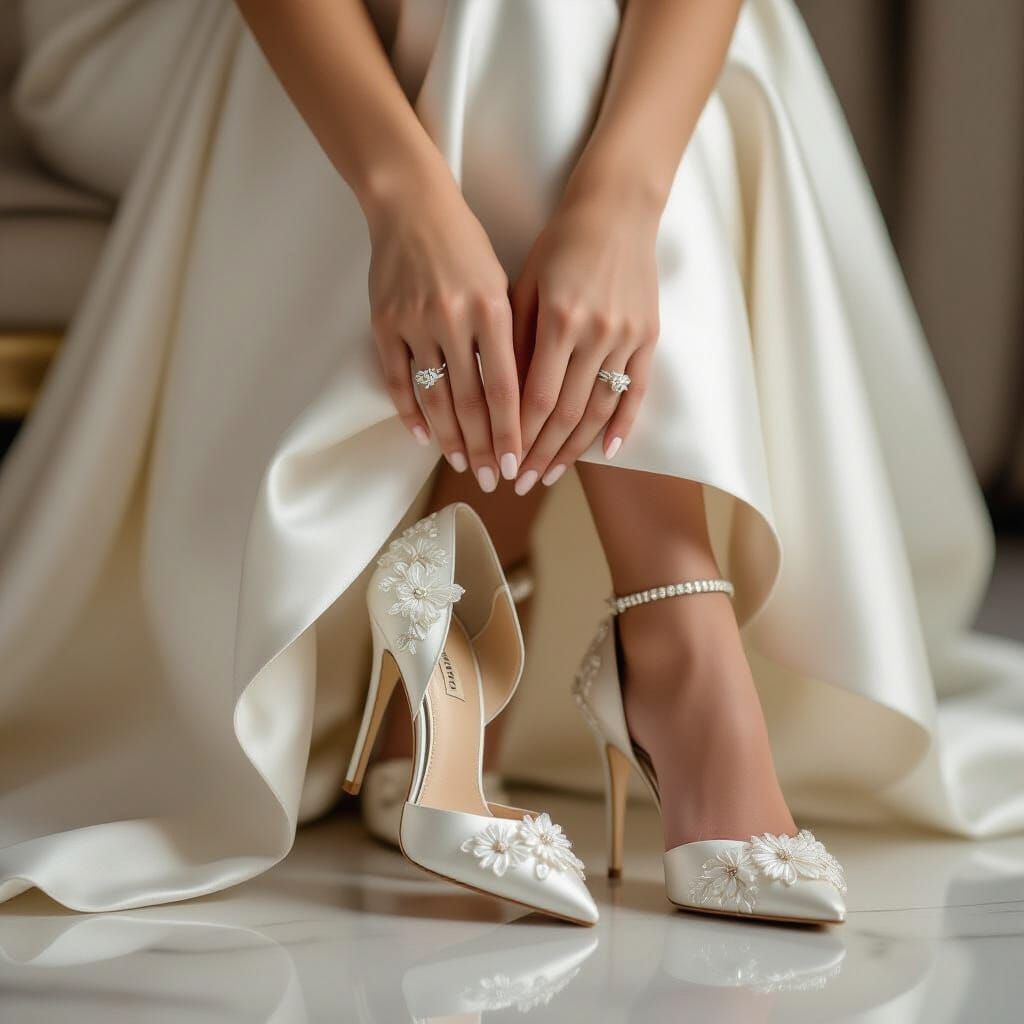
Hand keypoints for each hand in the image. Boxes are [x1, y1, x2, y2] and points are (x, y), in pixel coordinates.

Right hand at [366, 171, 520, 490]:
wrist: (410, 204)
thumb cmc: (466, 243)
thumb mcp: (501, 282)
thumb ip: (510, 336)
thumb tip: (518, 397)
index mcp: (492, 308)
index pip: (505, 388)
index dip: (511, 432)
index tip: (518, 463)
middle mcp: (454, 319)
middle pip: (471, 402)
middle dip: (484, 448)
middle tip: (494, 480)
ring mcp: (415, 323)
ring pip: (435, 398)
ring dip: (450, 439)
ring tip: (463, 465)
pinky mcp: (384, 324)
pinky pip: (398, 380)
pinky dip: (411, 413)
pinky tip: (423, 437)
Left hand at [510, 186, 659, 494]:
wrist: (617, 209)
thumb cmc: (559, 245)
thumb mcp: (525, 286)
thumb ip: (516, 342)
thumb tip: (500, 401)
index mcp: (558, 320)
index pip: (534, 398)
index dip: (518, 438)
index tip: (503, 464)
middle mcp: (596, 333)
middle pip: (564, 413)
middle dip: (540, 454)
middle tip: (522, 483)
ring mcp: (627, 338)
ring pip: (599, 410)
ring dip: (574, 449)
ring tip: (553, 475)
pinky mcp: (649, 337)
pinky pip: (637, 392)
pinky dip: (621, 426)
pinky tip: (605, 453)